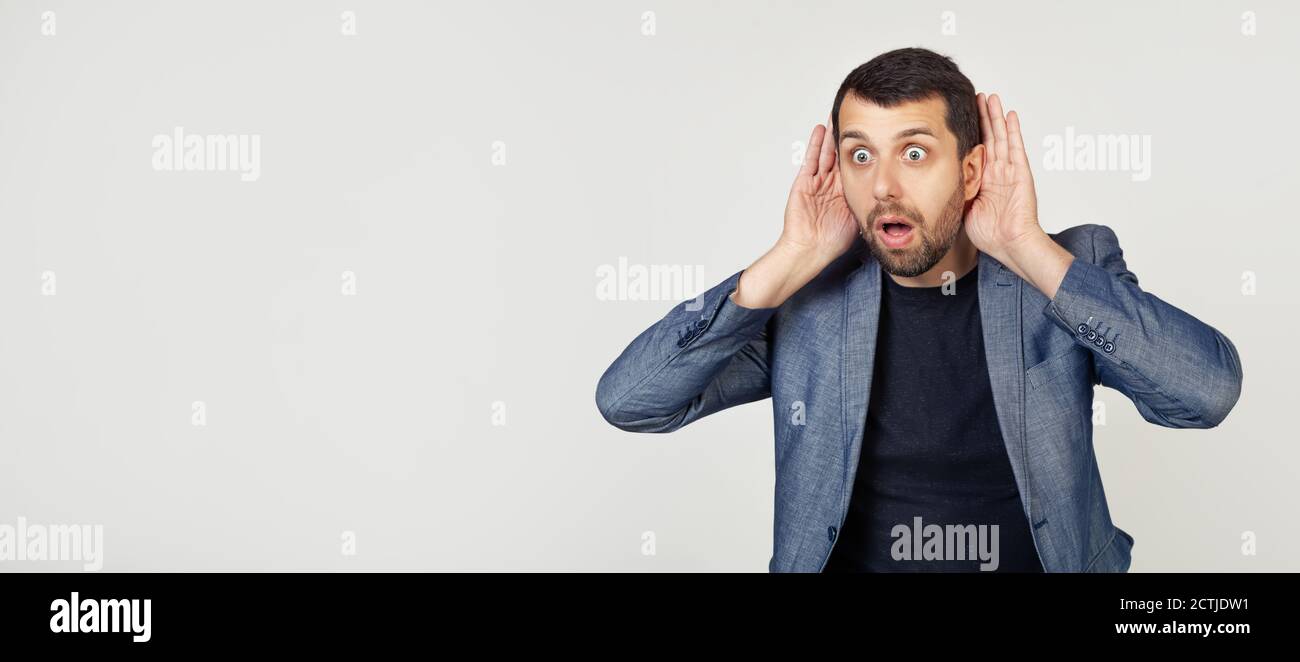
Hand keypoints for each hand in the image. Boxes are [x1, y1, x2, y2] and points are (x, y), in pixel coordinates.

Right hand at [731, 116, 856, 309]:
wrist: (811, 251)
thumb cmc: (832, 241)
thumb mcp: (860, 218)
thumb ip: (870, 203)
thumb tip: (892, 196)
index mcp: (845, 192)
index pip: (855, 165)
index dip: (863, 149)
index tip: (874, 132)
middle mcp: (831, 184)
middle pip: (840, 154)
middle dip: (847, 136)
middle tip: (855, 115)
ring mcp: (817, 182)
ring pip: (826, 152)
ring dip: (832, 134)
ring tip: (838, 114)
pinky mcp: (804, 182)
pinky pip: (811, 159)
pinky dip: (816, 144)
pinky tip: (821, 129)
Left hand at [964, 93, 1042, 264]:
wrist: (1010, 245)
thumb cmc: (990, 234)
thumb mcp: (964, 209)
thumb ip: (957, 192)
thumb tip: (938, 183)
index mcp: (984, 180)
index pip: (976, 150)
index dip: (970, 133)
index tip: (961, 116)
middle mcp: (997, 172)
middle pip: (989, 138)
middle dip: (982, 117)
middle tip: (976, 97)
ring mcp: (1009, 171)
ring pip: (1001, 137)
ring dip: (995, 117)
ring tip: (991, 98)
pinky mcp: (1021, 173)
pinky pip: (1016, 147)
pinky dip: (1013, 130)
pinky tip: (1010, 115)